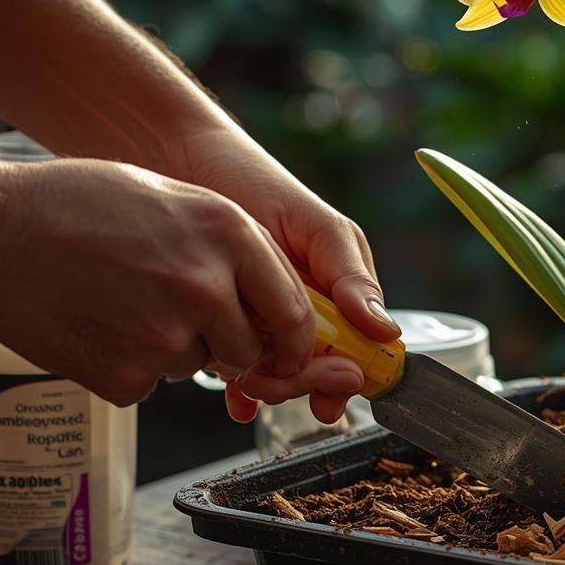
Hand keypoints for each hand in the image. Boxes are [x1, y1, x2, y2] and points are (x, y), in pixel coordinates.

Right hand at [0, 158, 361, 407]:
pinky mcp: (127, 376)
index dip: (294, 340)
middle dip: (229, 347)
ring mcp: (166, 336)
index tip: (285, 351)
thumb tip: (276, 298)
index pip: (295, 310)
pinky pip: (148, 383)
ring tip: (121, 303)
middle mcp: (207, 286)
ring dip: (171, 348)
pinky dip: (126, 365)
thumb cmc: (77, 205)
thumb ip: (232, 248)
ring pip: (195, 364)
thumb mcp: (174, 199)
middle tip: (182, 321)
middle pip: (251, 350)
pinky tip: (94, 324)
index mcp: (229, 233)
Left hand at [163, 129, 399, 422]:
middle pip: (321, 370)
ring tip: (244, 383)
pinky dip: (241, 391)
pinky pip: (243, 372)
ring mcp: (269, 320)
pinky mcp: (229, 326)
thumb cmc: (253, 182)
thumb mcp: (316, 227)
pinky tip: (232, 400)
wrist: (177, 163)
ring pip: (283, 375)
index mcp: (343, 289)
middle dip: (299, 384)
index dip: (351, 377)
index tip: (329, 396)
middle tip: (272, 386)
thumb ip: (349, 277)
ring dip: (268, 387)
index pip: (363, 348)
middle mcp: (312, 309)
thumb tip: (386, 331)